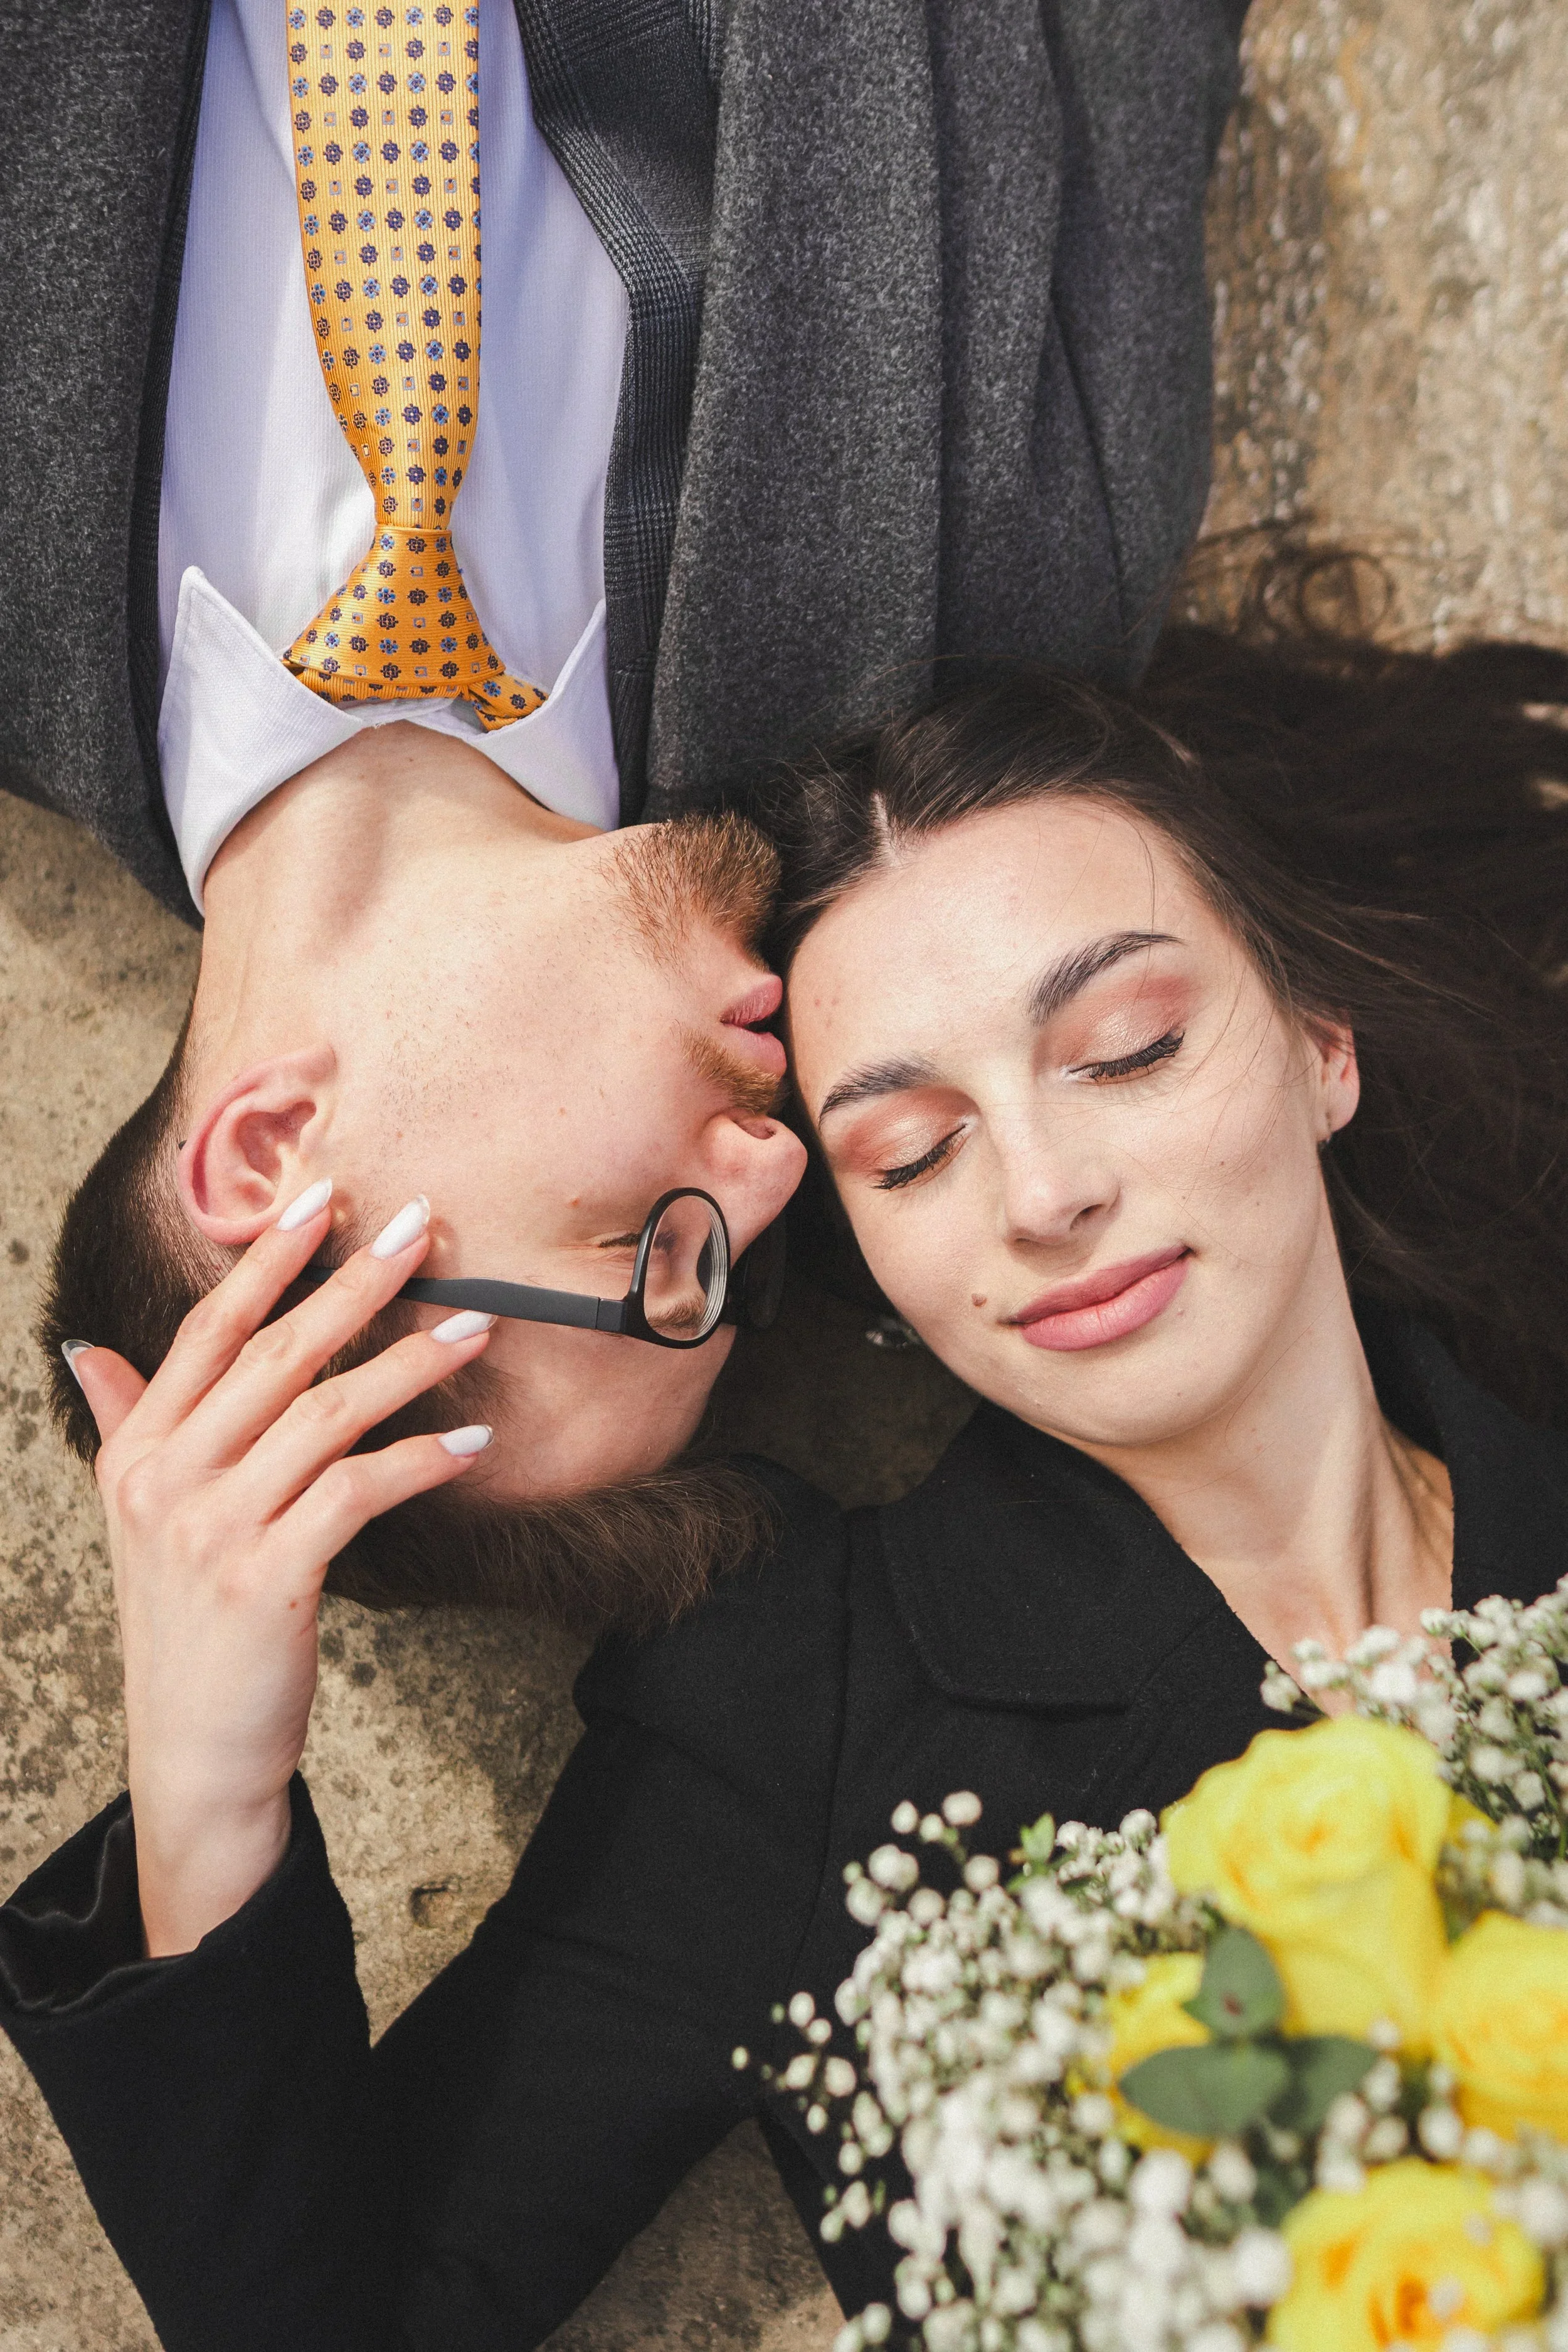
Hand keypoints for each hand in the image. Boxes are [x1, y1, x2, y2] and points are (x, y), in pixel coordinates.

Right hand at [67, 1186, 493, 1956]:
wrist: (194, 1752)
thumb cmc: (189, 1625)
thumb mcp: (141, 1519)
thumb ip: (124, 1424)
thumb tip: (88, 1348)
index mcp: (137, 1453)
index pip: (206, 1331)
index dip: (267, 1261)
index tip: (325, 1198)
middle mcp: (167, 1481)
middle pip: (275, 1354)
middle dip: (355, 1282)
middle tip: (425, 1227)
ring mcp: (215, 1528)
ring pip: (326, 1413)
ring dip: (410, 1363)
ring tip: (475, 1325)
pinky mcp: (269, 1578)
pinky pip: (358, 1491)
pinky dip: (422, 1460)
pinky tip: (473, 1443)